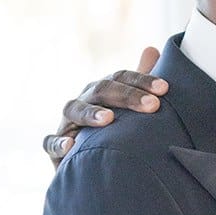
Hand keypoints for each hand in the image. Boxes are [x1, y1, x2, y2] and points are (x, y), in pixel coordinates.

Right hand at [43, 47, 165, 167]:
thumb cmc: (114, 132)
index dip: (142, 80)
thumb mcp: (128, 106)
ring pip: (74, 110)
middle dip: (127, 96)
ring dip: (90, 113)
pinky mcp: (56, 148)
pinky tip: (71, 145)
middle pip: (102, 90)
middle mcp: (84, 101)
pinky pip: (51, 142)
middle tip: (152, 105)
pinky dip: (58, 143)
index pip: (121, 78)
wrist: (92, 165)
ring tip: (108, 119)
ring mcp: (67, 123)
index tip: (164, 89)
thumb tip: (152, 49)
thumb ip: (139, 81)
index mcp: (102, 90)